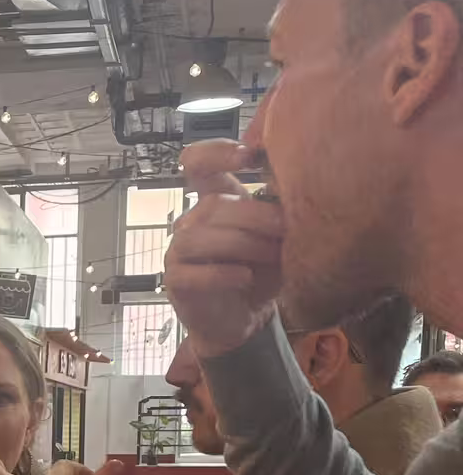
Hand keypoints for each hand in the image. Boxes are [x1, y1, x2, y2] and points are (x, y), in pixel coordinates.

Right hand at [164, 141, 284, 356]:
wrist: (245, 321)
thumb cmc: (260, 273)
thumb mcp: (275, 237)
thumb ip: (276, 210)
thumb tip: (298, 182)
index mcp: (214, 201)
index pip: (198, 163)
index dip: (217, 152)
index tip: (250, 157)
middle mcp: (191, 221)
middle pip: (213, 205)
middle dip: (255, 216)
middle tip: (286, 230)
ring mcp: (178, 250)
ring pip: (201, 236)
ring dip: (242, 244)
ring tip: (273, 256)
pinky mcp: (175, 280)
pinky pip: (192, 271)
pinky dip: (222, 273)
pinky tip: (245, 278)